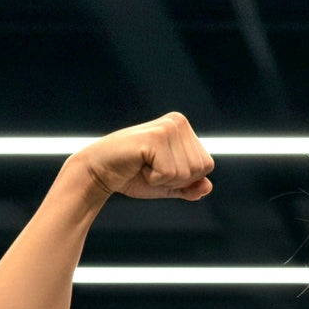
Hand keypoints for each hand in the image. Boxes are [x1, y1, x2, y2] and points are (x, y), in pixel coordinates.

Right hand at [71, 111, 213, 202]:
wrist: (100, 172)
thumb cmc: (132, 175)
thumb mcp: (168, 185)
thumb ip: (189, 186)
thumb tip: (208, 186)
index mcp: (183, 128)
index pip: (206, 166)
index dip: (184, 179)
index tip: (160, 169)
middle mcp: (178, 122)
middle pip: (200, 169)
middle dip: (176, 180)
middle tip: (150, 168)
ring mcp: (167, 127)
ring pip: (186, 173)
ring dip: (164, 179)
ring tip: (144, 166)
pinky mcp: (155, 138)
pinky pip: (170, 174)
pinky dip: (154, 179)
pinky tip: (139, 165)